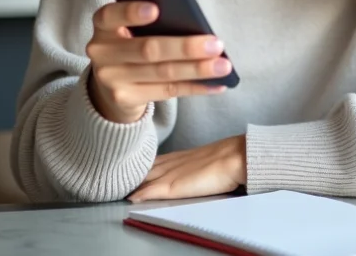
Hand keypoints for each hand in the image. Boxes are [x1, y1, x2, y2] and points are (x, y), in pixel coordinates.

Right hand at [85, 1, 231, 124]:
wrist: (110, 85)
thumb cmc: (132, 43)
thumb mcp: (131, 29)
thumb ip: (152, 22)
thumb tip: (195, 25)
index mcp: (103, 25)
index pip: (110, 15)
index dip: (131, 12)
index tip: (157, 8)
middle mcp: (102, 52)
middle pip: (147, 49)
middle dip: (185, 47)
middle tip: (216, 44)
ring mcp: (111, 79)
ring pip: (162, 72)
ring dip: (197, 69)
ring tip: (224, 65)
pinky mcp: (125, 99)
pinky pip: (167, 91)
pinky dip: (195, 87)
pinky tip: (217, 83)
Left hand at [129, 135, 246, 201]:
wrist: (236, 157)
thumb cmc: (229, 157)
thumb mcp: (208, 157)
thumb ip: (197, 162)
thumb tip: (200, 169)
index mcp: (181, 156)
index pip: (155, 161)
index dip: (142, 166)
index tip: (131, 169)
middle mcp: (173, 162)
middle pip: (147, 169)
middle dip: (133, 174)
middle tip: (119, 179)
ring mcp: (172, 173)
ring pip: (146, 177)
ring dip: (134, 183)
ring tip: (120, 189)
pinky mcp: (175, 186)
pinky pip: (153, 190)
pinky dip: (142, 194)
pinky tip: (132, 198)